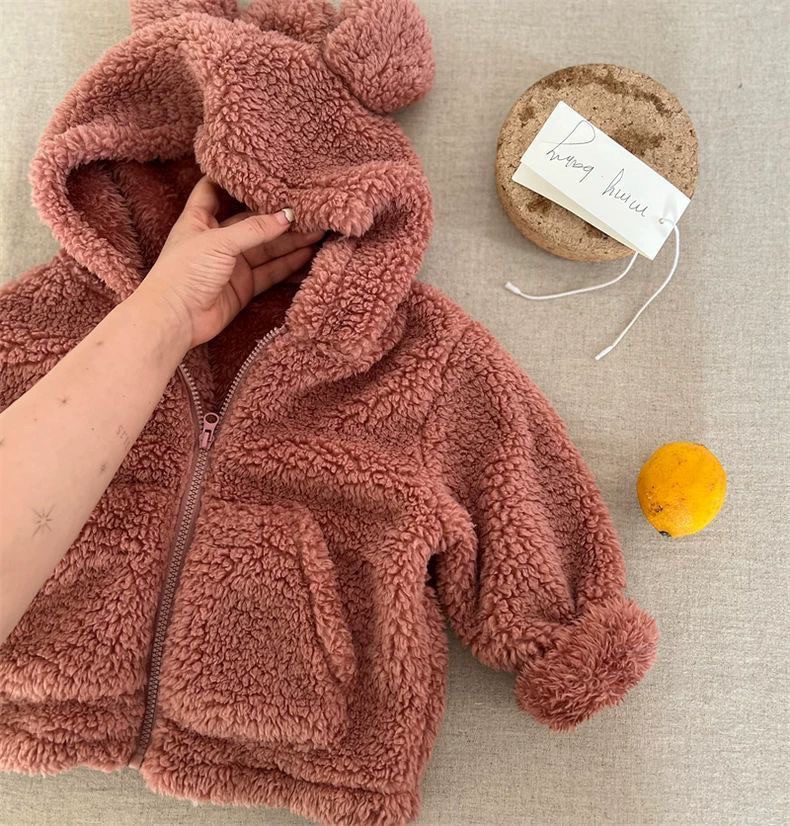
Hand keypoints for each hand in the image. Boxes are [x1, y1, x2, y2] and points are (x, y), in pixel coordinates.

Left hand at [133, 175, 324, 351]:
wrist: (176, 319)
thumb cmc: (184, 272)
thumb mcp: (219, 242)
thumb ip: (255, 229)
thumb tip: (287, 216)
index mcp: (199, 220)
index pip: (213, 191)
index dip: (231, 179)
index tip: (257, 168)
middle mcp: (216, 240)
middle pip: (251, 223)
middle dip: (277, 217)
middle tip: (308, 209)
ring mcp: (231, 265)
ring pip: (265, 249)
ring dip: (289, 241)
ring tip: (317, 230)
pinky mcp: (243, 287)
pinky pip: (270, 272)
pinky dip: (288, 264)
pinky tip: (307, 254)